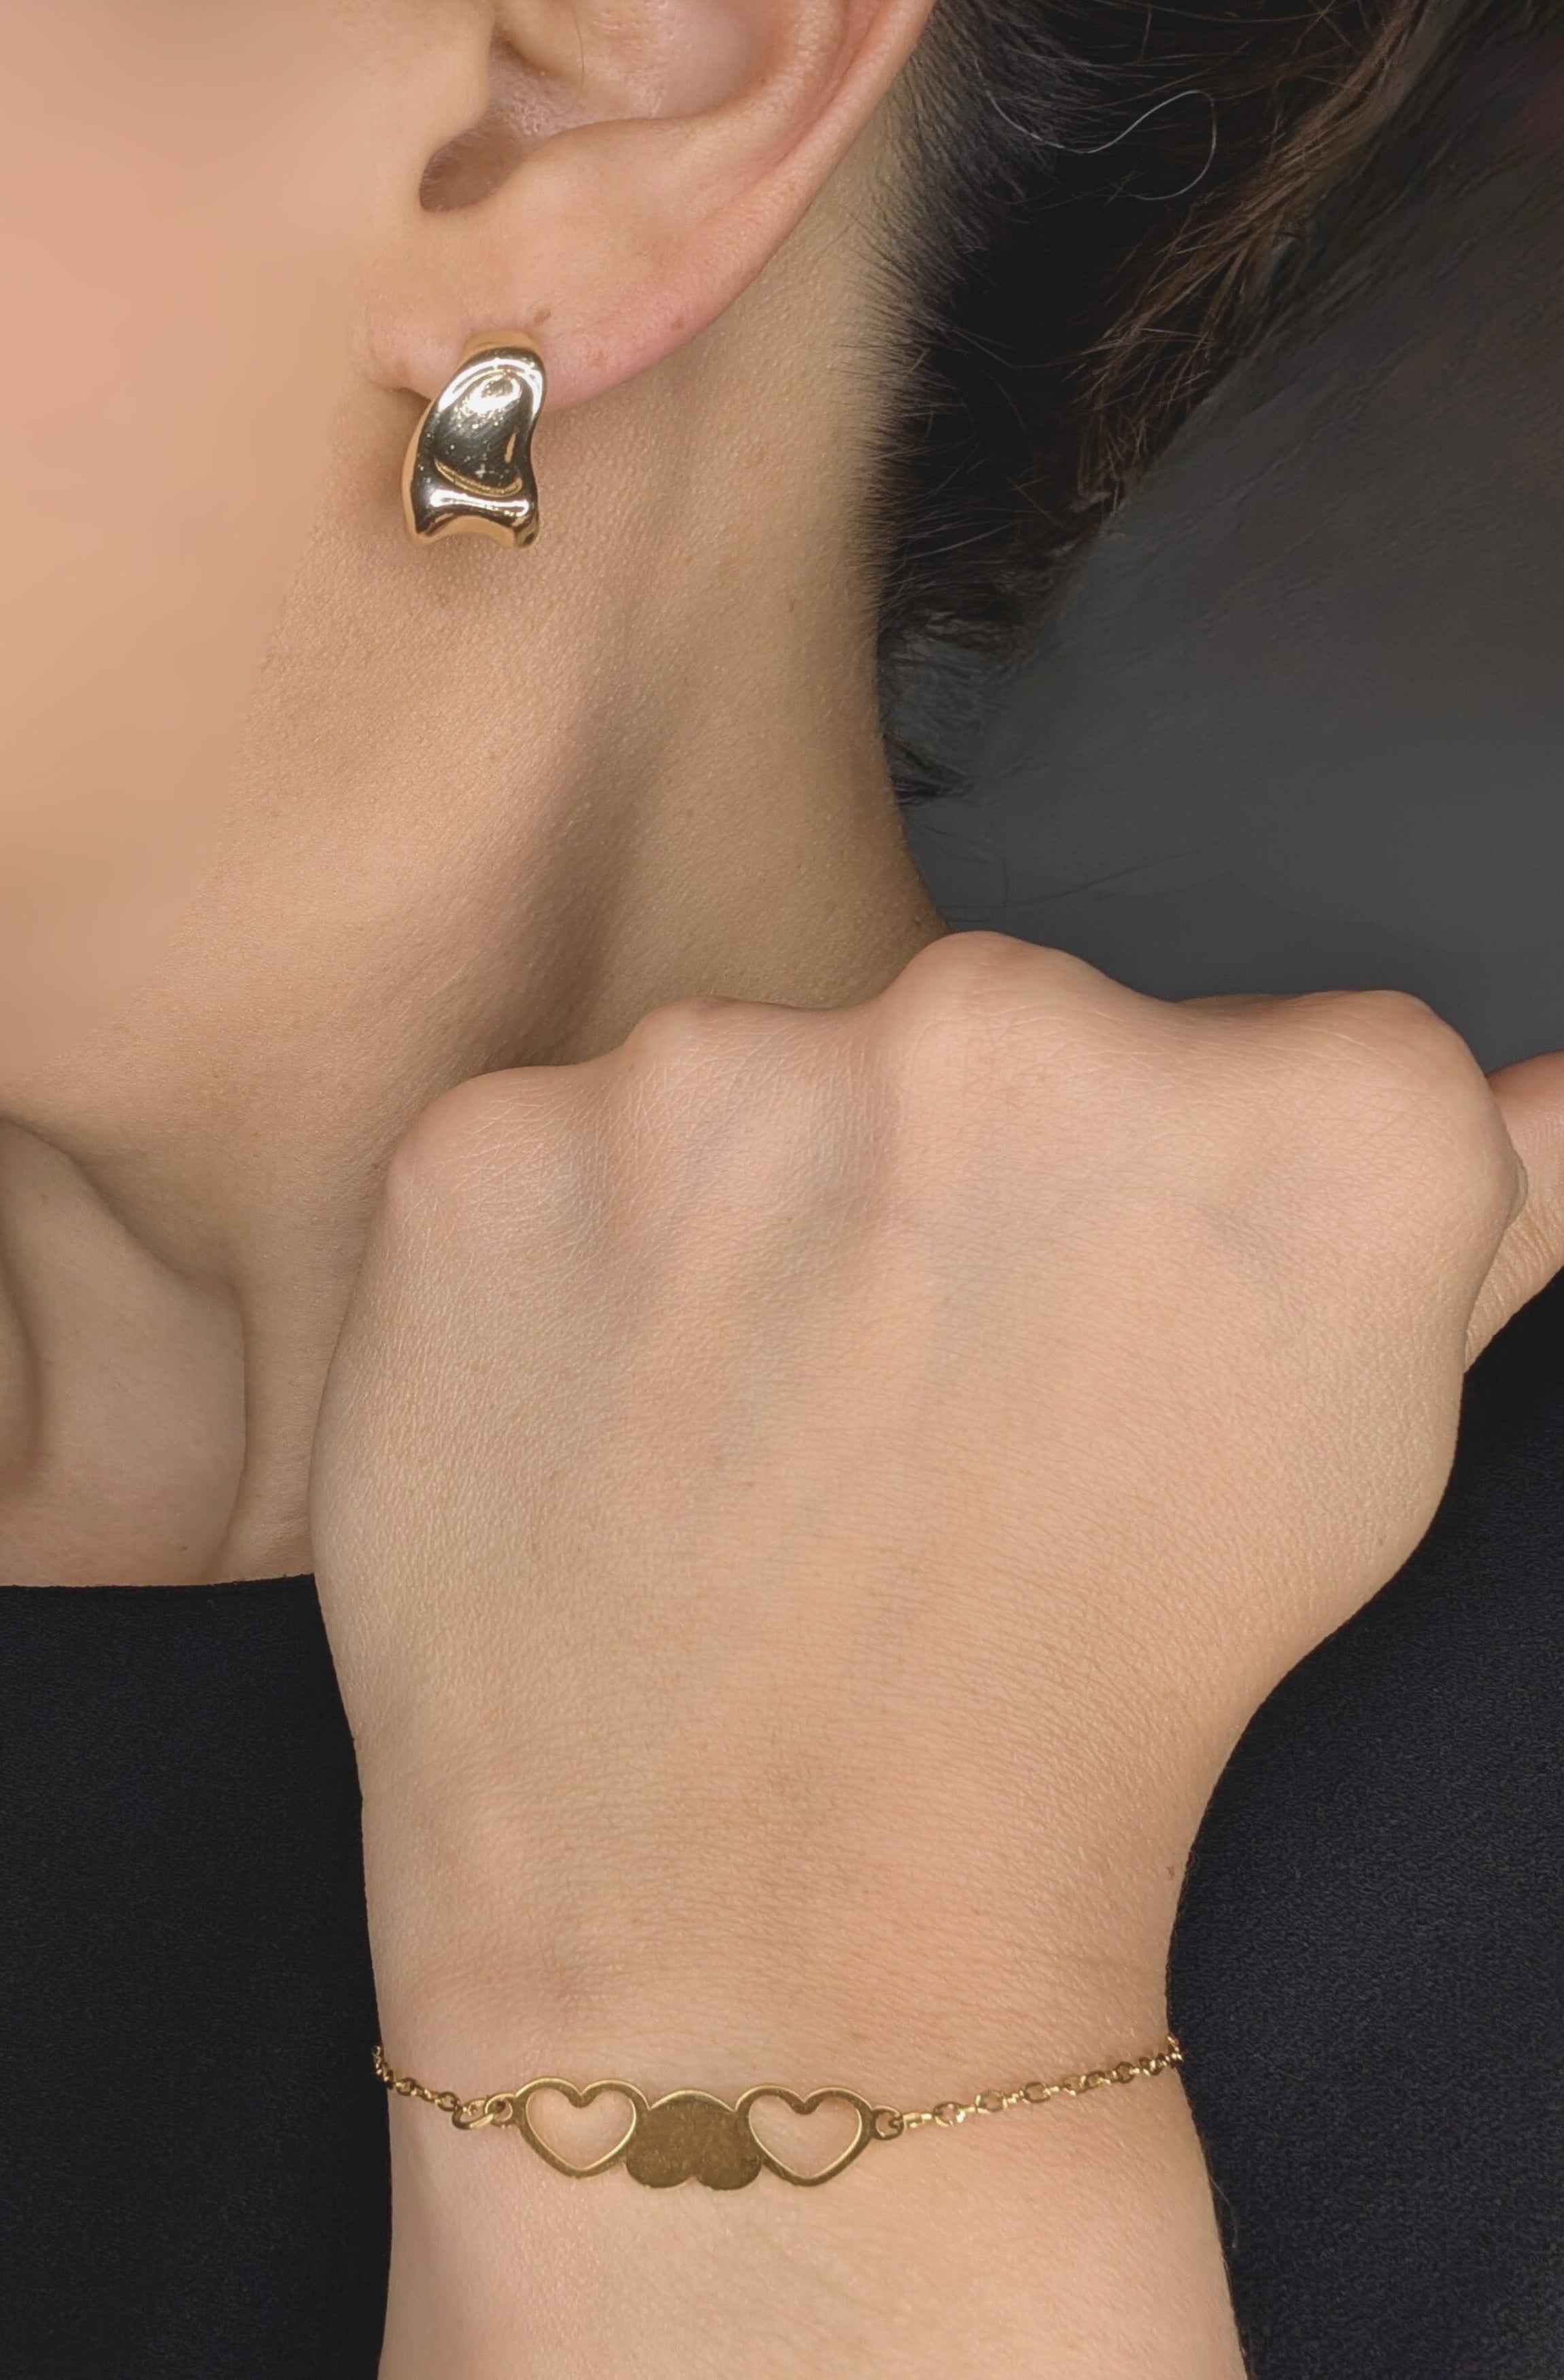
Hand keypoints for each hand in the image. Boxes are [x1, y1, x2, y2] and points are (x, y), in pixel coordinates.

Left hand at [310, 936, 1563, 2372]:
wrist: (769, 1927)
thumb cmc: (1095, 1700)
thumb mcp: (1356, 1456)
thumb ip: (1494, 1213)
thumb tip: (1563, 1094)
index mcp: (1301, 1109)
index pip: (1258, 1058)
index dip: (1174, 1226)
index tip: (1113, 1363)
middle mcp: (1013, 1027)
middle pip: (997, 1048)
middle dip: (963, 1193)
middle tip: (916, 1409)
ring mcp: (718, 1077)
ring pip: (761, 1086)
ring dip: (756, 1218)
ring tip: (752, 1437)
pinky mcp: (484, 1154)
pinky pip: (546, 1154)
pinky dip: (564, 1267)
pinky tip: (605, 1428)